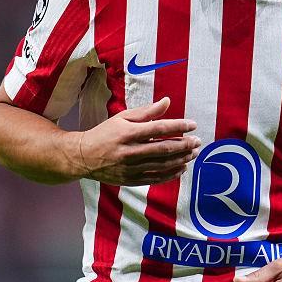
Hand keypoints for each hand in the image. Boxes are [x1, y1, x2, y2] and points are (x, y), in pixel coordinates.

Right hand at [76, 97, 200, 185]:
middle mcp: (130, 151)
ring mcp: (130, 168)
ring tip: (193, 154)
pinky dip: (171, 174)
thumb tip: (167, 102)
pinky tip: (181, 168)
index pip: (159, 128)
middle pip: (164, 148)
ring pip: (162, 164)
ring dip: (181, 159)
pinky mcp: (131, 180)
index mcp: (128, 133)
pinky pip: (155, 178)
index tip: (193, 125)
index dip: (178, 126)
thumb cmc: (105, 133)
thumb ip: (147, 111)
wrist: (84, 157)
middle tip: (198, 142)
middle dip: (184, 145)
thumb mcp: (123, 118)